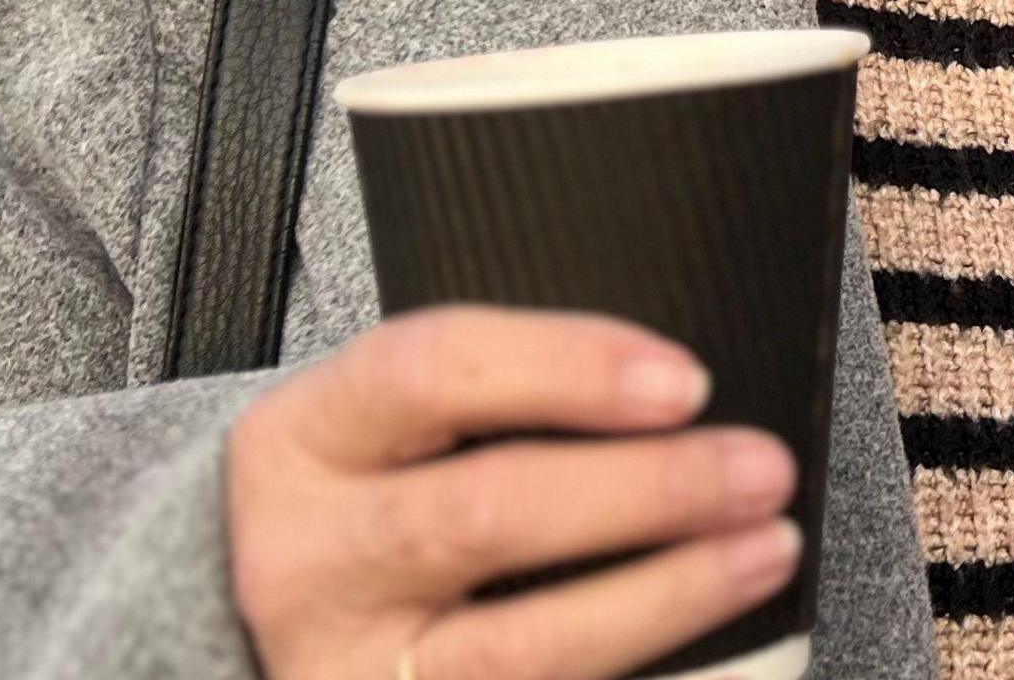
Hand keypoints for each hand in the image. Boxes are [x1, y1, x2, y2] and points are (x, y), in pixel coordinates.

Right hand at [228, 308, 802, 679]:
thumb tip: (683, 397)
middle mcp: (308, 562)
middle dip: (646, 489)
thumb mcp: (391, 429)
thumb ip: (505, 399)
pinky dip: (640, 672)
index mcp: (303, 442)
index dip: (568, 366)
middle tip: (761, 469)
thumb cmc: (371, 502)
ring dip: (666, 595)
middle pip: (486, 513)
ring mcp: (347, 669)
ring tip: (765, 550)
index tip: (685, 380)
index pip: (429, 371)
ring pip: (520, 647)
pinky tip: (713, 648)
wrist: (249, 632)